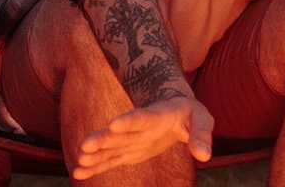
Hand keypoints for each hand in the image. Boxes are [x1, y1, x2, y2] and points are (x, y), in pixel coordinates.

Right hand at [73, 94, 211, 179]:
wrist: (177, 113)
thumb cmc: (191, 115)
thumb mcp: (203, 120)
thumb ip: (201, 135)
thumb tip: (204, 156)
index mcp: (157, 116)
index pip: (142, 118)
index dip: (129, 121)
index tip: (114, 124)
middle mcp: (139, 129)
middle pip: (119, 134)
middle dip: (103, 140)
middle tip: (85, 145)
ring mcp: (131, 141)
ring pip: (110, 148)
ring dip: (96, 155)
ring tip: (79, 161)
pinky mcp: (128, 153)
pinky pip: (110, 161)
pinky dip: (96, 167)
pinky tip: (79, 172)